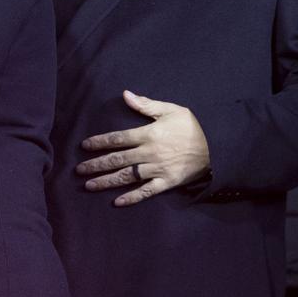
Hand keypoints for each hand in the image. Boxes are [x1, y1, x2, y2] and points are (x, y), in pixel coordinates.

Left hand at [75, 90, 209, 206]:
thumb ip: (146, 104)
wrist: (219, 146)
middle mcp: (149, 153)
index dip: (99, 142)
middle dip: (96, 165)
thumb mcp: (171, 110)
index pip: (118, 139)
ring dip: (107, 181)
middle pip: (117, 159)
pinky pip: (146, 192)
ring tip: (89, 185)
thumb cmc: (193, 126)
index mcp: (148, 134)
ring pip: (127, 176)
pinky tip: (117, 202)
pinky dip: (132, 197)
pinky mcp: (167, 182)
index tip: (84, 146)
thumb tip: (126, 94)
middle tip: (79, 170)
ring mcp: (157, 169)